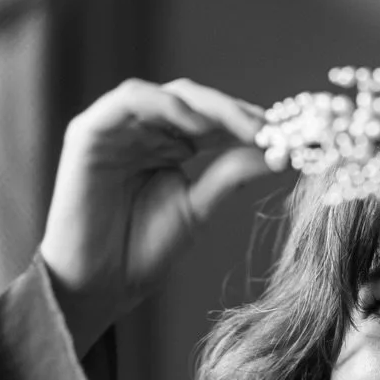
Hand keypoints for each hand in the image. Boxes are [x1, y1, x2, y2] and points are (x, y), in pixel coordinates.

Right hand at [39, 78, 274, 354]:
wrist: (97, 286)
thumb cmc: (140, 251)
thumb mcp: (198, 207)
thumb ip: (231, 174)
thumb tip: (279, 153)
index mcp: (168, 145)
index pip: (214, 119)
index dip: (250, 121)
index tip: (290, 135)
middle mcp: (143, 130)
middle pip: (197, 101)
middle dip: (238, 111)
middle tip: (273, 128)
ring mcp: (116, 128)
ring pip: (169, 94)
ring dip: (210, 105)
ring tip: (243, 127)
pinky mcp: (89, 131)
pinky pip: (129, 98)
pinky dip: (165, 104)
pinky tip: (195, 126)